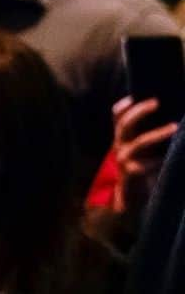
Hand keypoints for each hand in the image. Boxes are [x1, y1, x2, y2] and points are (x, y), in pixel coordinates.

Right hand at [112, 96, 177, 216]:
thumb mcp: (145, 148)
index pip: (117, 116)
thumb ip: (149, 133)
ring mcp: (124, 160)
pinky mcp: (132, 173)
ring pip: (139, 142)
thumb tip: (174, 117)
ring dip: (158, 133)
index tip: (137, 95)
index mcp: (122, 137)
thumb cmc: (145, 169)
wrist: (135, 198)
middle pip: (124, 123)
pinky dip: (162, 159)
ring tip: (175, 127)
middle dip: (140, 110)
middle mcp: (120, 146)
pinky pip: (148, 163)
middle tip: (157, 102)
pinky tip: (170, 157)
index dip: (125, 105)